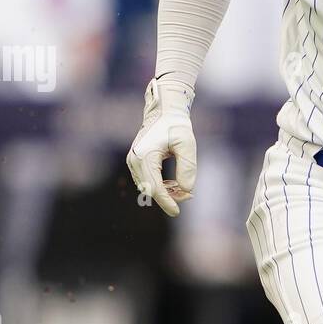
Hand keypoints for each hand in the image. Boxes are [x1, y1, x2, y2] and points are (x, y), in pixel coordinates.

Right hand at [126, 76, 196, 216]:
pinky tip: (175, 184)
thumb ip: (188, 167)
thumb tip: (187, 190)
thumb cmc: (176, 126)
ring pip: (148, 186)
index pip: (155, 187)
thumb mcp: (187, 144)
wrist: (164, 111)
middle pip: (150, 189)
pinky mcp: (136, 161)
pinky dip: (160, 185)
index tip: (177, 212)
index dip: (166, 201)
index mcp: (144, 156)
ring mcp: (133, 161)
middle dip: (169, 197)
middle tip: (188, 196)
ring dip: (165, 192)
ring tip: (184, 189)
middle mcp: (134, 160)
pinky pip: (147, 180)